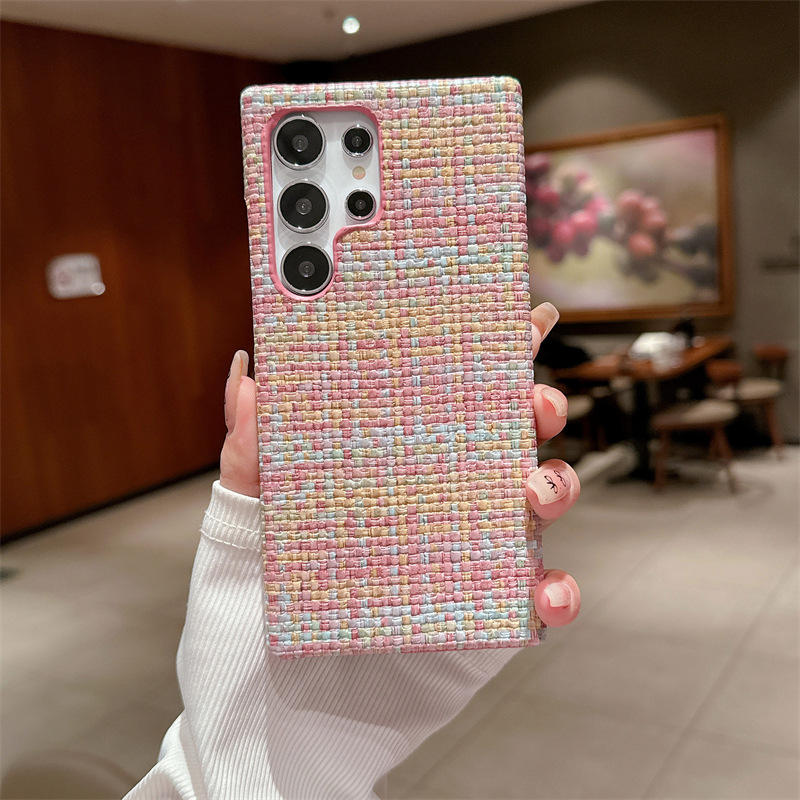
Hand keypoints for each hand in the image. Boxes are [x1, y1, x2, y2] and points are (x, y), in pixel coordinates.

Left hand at [220, 301, 579, 628]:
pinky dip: (558, 592)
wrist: (278, 699)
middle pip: (510, 436)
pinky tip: (542, 595)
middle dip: (537, 407)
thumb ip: (251, 452)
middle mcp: (445, 495)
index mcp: (399, 460)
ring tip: (531, 491)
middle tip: (532, 403)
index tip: (521, 316)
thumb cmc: (263, 599)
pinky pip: (544, 595)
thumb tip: (248, 376)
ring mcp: (473, 549)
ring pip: (539, 501)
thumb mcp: (247, 518)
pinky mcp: (491, 610)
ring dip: (554, 485)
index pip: (451, 395)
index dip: (491, 353)